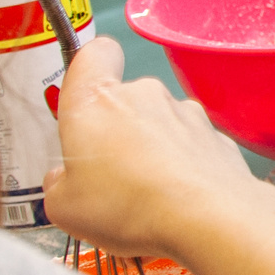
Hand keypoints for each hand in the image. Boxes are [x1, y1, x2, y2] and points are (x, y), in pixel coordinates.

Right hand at [41, 35, 274, 265]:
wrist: (208, 221)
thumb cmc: (128, 207)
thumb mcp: (64, 208)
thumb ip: (58, 184)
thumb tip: (63, 179)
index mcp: (97, 100)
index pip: (94, 54)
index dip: (91, 69)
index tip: (86, 98)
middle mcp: (144, 95)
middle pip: (125, 100)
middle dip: (117, 132)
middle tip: (111, 177)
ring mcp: (186, 113)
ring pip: (160, 124)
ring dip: (153, 151)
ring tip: (148, 197)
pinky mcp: (217, 137)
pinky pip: (190, 146)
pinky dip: (184, 167)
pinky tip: (181, 201)